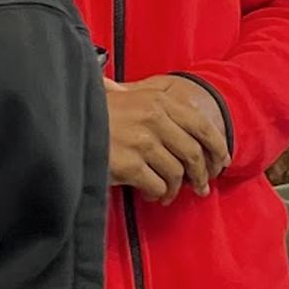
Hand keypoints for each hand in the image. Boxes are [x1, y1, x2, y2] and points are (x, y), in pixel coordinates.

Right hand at [104, 75, 230, 204]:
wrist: (66, 121)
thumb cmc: (94, 110)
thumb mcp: (124, 93)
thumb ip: (152, 97)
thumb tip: (183, 105)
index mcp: (157, 99)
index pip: (201, 123)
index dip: (216, 146)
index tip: (222, 161)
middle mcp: (154, 117)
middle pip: (194, 152)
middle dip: (202, 174)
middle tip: (201, 188)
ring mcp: (143, 141)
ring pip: (177, 173)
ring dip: (176, 189)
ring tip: (167, 195)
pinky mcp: (131, 164)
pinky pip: (158, 186)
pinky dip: (158, 195)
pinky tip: (151, 195)